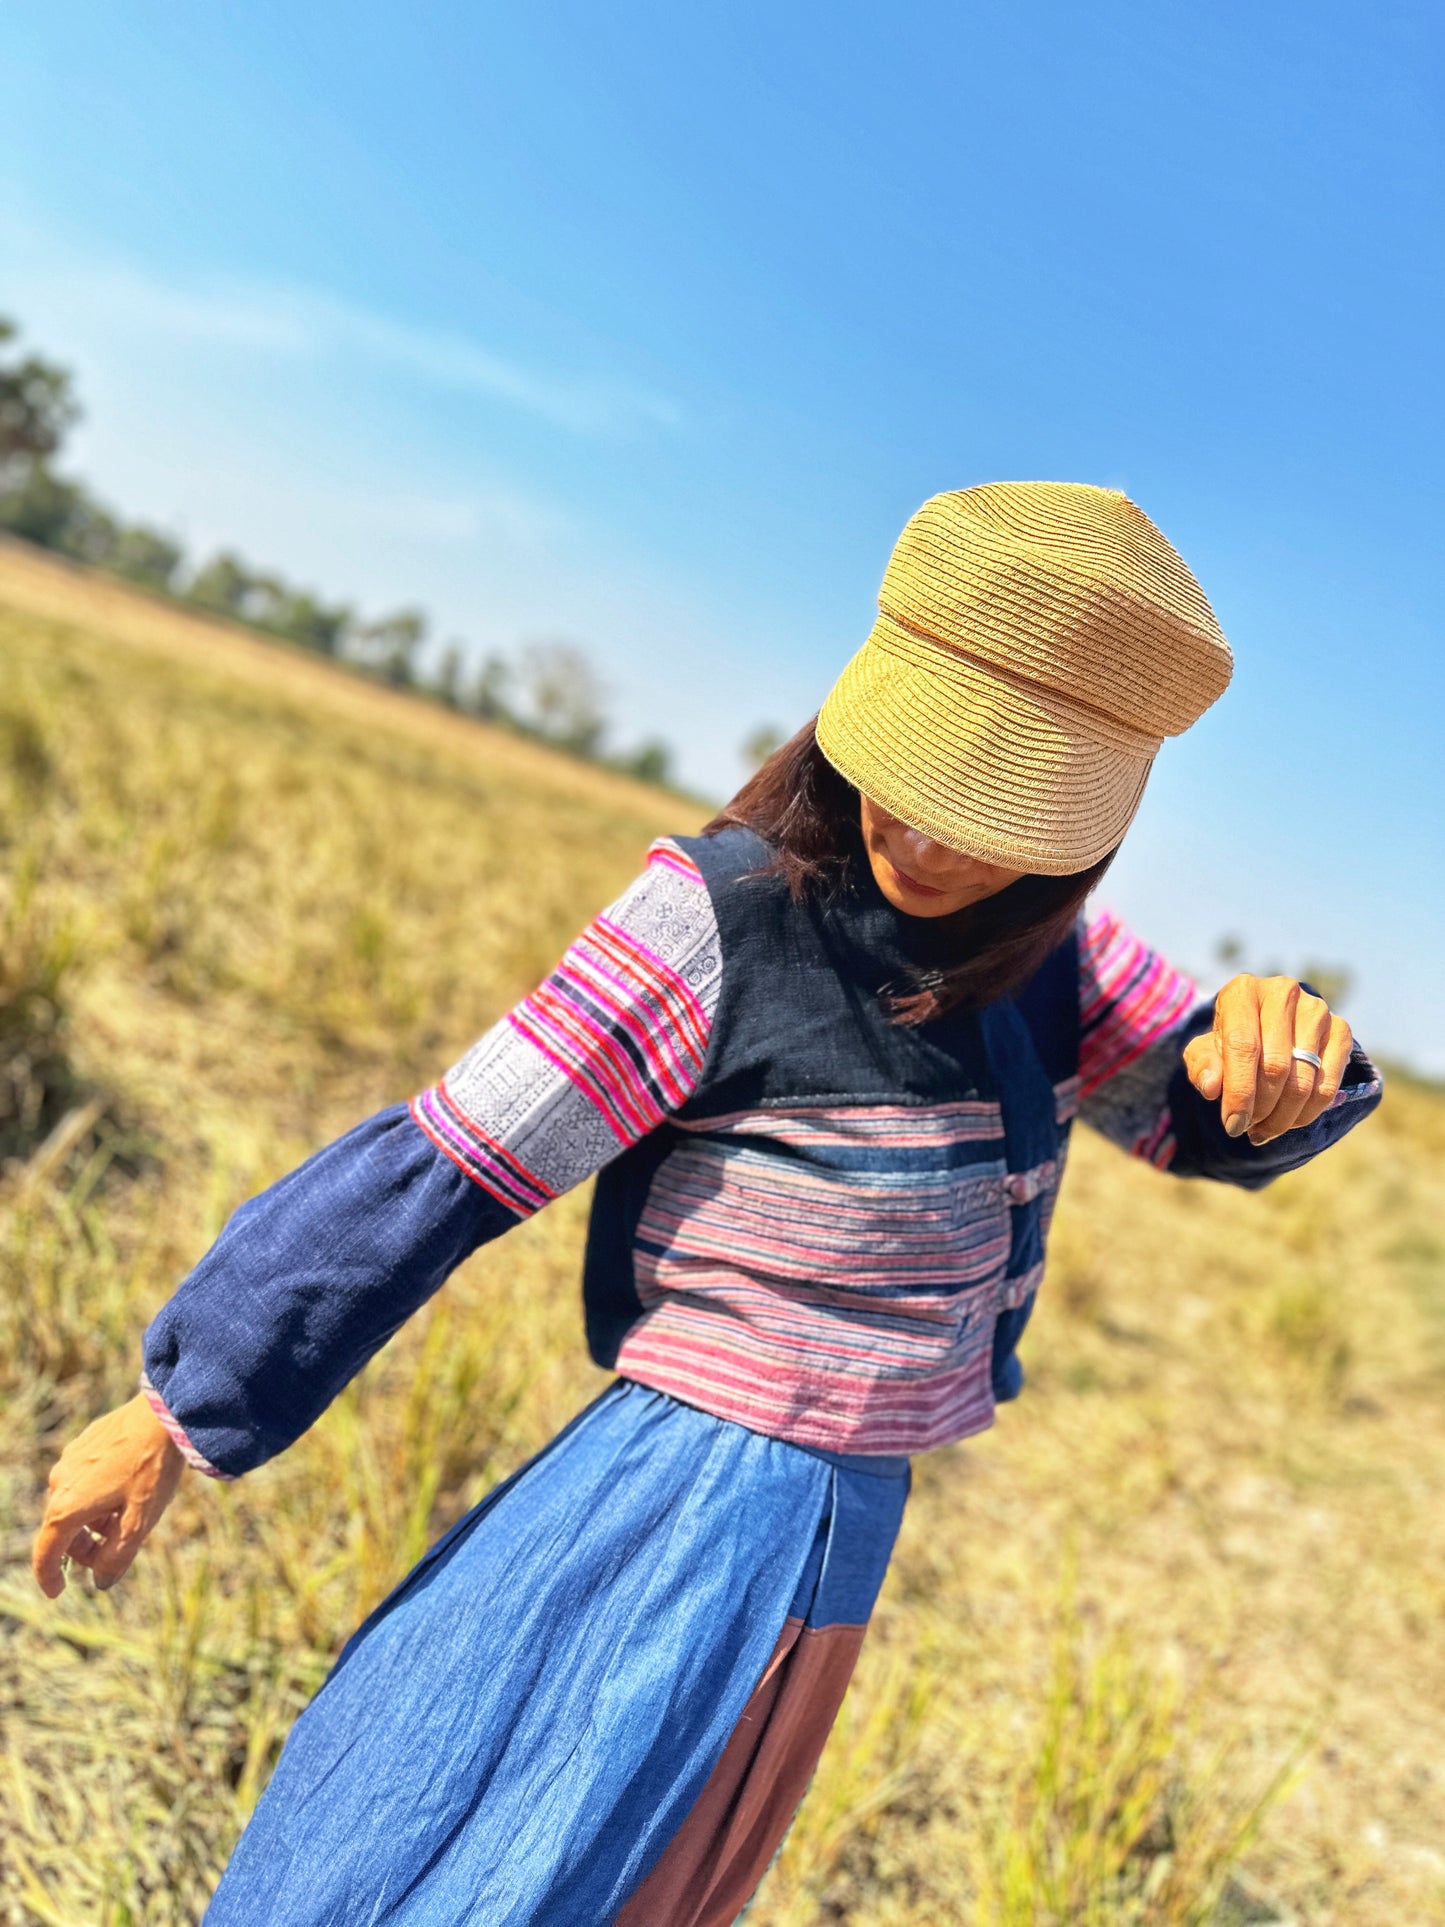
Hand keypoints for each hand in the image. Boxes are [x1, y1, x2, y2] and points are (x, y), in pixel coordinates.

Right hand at [31, 1393, 184, 1597]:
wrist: (164, 1413)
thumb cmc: (152, 1468)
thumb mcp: (139, 1521)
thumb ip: (117, 1557)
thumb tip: (101, 1581)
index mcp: (67, 1507)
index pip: (46, 1552)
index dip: (49, 1577)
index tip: (58, 1592)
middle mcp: (60, 1482)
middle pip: (62, 1529)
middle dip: (84, 1547)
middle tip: (114, 1552)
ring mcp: (70, 1460)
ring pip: (74, 1503)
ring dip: (93, 1520)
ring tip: (126, 1517)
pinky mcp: (84, 1444)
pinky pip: (83, 1480)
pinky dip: (97, 1496)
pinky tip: (126, 1490)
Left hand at [1183, 974, 1352, 1145]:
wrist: (1264, 1026)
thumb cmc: (1229, 1040)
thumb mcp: (1204, 1051)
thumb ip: (1203, 1067)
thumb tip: (1211, 1088)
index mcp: (1243, 991)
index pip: (1243, 1046)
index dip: (1239, 1092)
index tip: (1233, 1125)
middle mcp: (1283, 993)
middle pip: (1276, 1065)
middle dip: (1261, 1108)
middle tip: (1248, 1129)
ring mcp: (1316, 1009)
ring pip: (1304, 1078)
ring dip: (1284, 1115)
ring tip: (1265, 1129)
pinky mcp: (1340, 1028)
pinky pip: (1329, 1083)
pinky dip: (1309, 1111)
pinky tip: (1290, 1121)